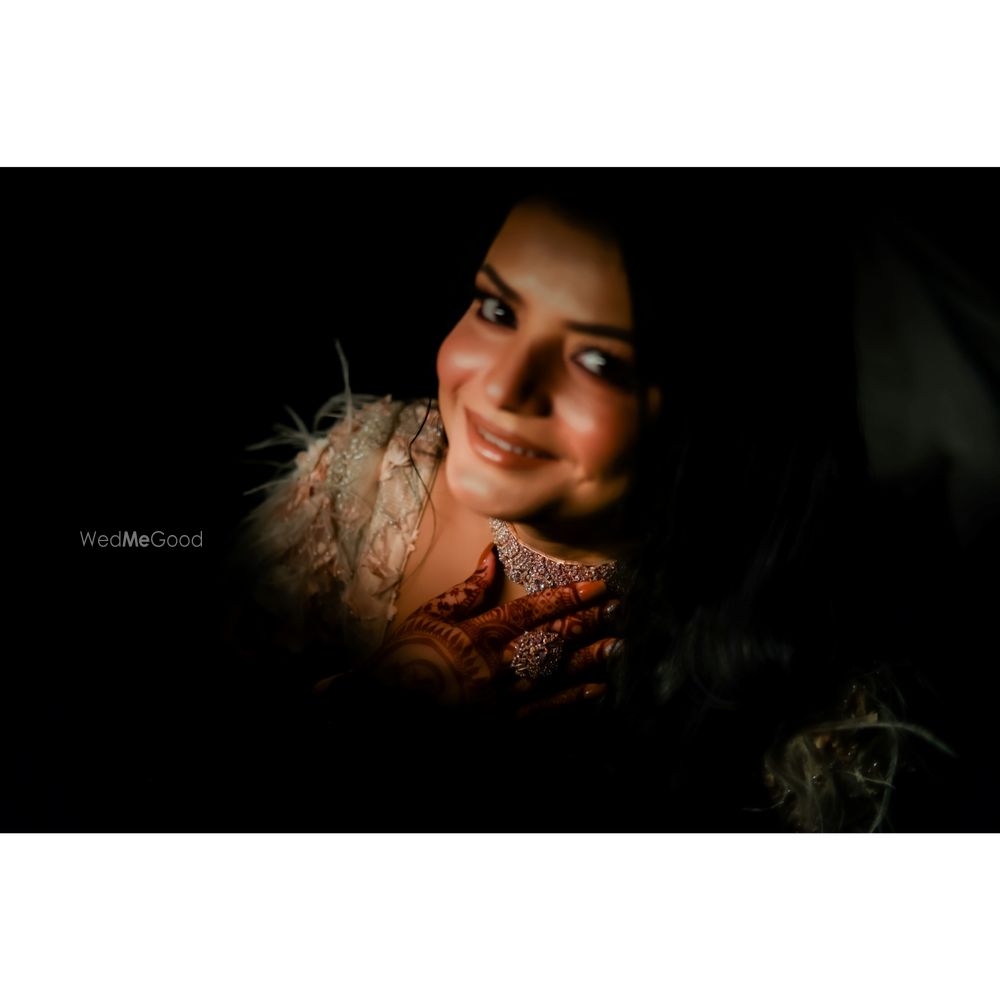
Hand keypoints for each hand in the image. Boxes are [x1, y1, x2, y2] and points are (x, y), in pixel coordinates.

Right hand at [363, 544, 621, 710]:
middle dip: (589, 623)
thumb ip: (467, 590)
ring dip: (590, 659)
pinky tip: (598, 689)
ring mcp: (501, 698)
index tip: (599, 585)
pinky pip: (545, 712)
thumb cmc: (407, 659)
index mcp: (478, 635)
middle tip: (621, 609)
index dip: (569, 597)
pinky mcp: (503, 724)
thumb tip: (492, 557)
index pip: (533, 610)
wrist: (385, 706)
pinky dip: (573, 701)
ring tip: (619, 645)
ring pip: (556, 675)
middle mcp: (495, 666)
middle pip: (552, 639)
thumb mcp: (430, 616)